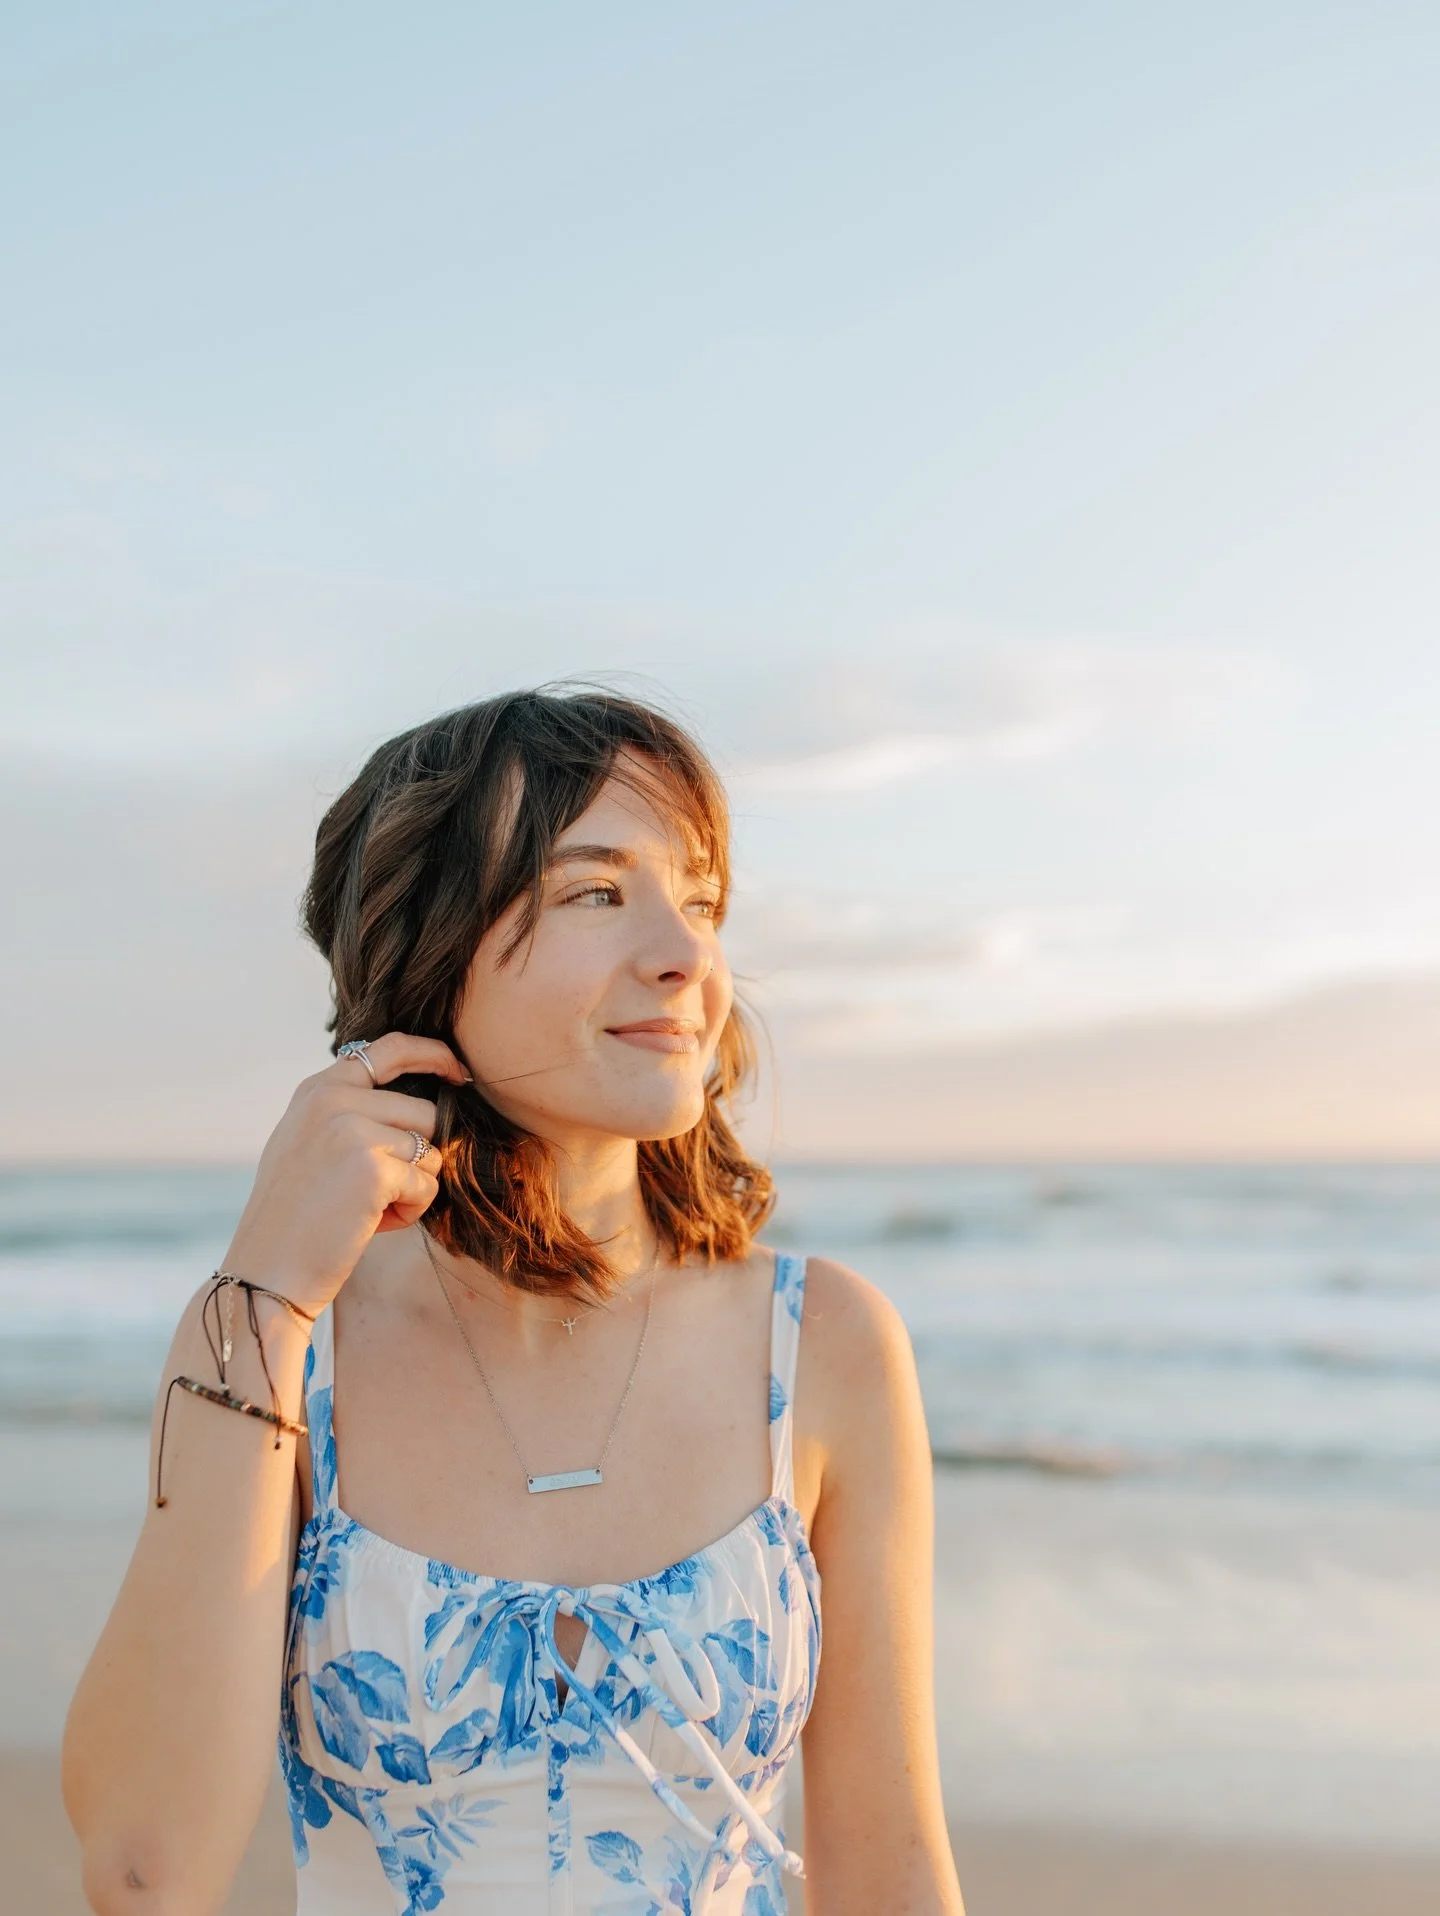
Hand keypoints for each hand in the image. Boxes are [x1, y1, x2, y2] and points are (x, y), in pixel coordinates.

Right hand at [220, 1033, 470, 1315]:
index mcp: (317, 1089)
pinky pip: (426, 1184)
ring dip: (415, 1186)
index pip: (390, 1047)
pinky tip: (371, 1225)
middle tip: (379, 1194)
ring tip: (371, 1210)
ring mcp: (351, 1128)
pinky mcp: (372, 1166)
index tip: (460, 1074)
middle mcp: (332, 1098)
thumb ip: (349, 1113)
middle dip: (419, 1158)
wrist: (265, 1273)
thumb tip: (424, 1104)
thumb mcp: (308, 1144)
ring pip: (431, 1149)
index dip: (434, 1055)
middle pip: (425, 1111)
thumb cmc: (296, 1218)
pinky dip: (411, 1211)